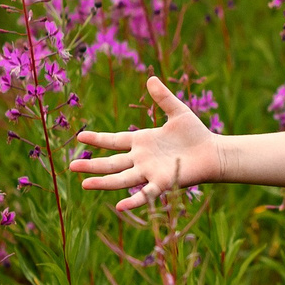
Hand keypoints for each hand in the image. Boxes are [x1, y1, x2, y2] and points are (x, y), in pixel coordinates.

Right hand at [70, 77, 218, 210]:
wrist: (213, 152)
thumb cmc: (196, 133)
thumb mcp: (178, 112)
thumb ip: (163, 98)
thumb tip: (151, 78)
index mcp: (142, 141)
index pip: (114, 141)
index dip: (98, 139)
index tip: (80, 135)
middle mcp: (142, 159)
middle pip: (112, 163)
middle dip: (92, 165)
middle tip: (71, 166)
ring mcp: (150, 172)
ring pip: (122, 179)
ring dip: (104, 183)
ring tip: (85, 185)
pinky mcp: (163, 182)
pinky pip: (146, 193)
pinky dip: (134, 200)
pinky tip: (120, 206)